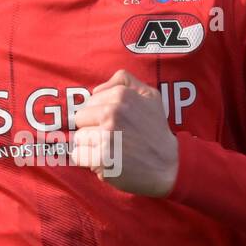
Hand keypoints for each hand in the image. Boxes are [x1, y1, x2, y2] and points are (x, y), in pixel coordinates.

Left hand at [70, 69, 178, 196]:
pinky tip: (105, 161)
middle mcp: (112, 113)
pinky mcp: (101, 159)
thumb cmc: (156, 131)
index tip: (114, 124)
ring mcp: (106, 136)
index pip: (90, 102)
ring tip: (110, 150)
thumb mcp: (150, 96)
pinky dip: (88, 161)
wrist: (168, 165)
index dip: (99, 114)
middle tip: (112, 138)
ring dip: (90, 146)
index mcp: (121, 95)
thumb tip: (96, 88)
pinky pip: (77, 156)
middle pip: (80, 119)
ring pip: (78, 138)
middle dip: (92, 128)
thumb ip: (124, 81)